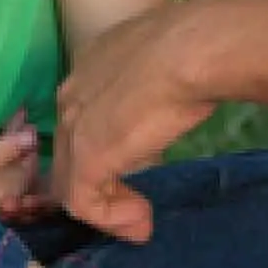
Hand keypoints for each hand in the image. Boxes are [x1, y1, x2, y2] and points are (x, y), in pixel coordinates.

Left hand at [52, 2, 218, 244]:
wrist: (195, 48)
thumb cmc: (198, 45)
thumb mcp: (170, 64)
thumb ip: (161, 85)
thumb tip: (179, 103)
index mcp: (90, 69)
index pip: (81, 119)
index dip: (103, 149)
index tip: (134, 168)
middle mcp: (71, 96)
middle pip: (68, 152)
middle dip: (98, 184)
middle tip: (133, 205)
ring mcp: (74, 128)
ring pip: (71, 181)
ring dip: (106, 208)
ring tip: (141, 221)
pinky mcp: (87, 156)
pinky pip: (84, 202)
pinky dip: (111, 219)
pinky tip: (141, 223)